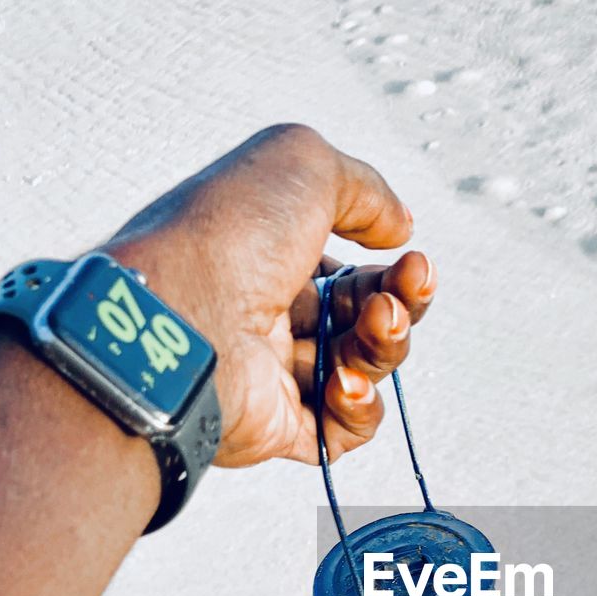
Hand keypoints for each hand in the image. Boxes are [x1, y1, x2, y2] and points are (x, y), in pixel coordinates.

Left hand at [105, 124, 436, 467]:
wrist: (183, 317)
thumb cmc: (227, 236)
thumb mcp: (302, 165)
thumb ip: (363, 189)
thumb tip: (398, 225)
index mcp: (268, 257)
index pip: (349, 271)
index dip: (393, 269)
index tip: (413, 260)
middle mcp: (268, 313)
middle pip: (363, 320)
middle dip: (400, 303)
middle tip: (408, 287)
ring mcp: (271, 372)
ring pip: (360, 370)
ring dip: (386, 344)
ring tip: (380, 323)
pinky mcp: (275, 426)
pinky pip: (339, 430)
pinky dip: (360, 406)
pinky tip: (347, 382)